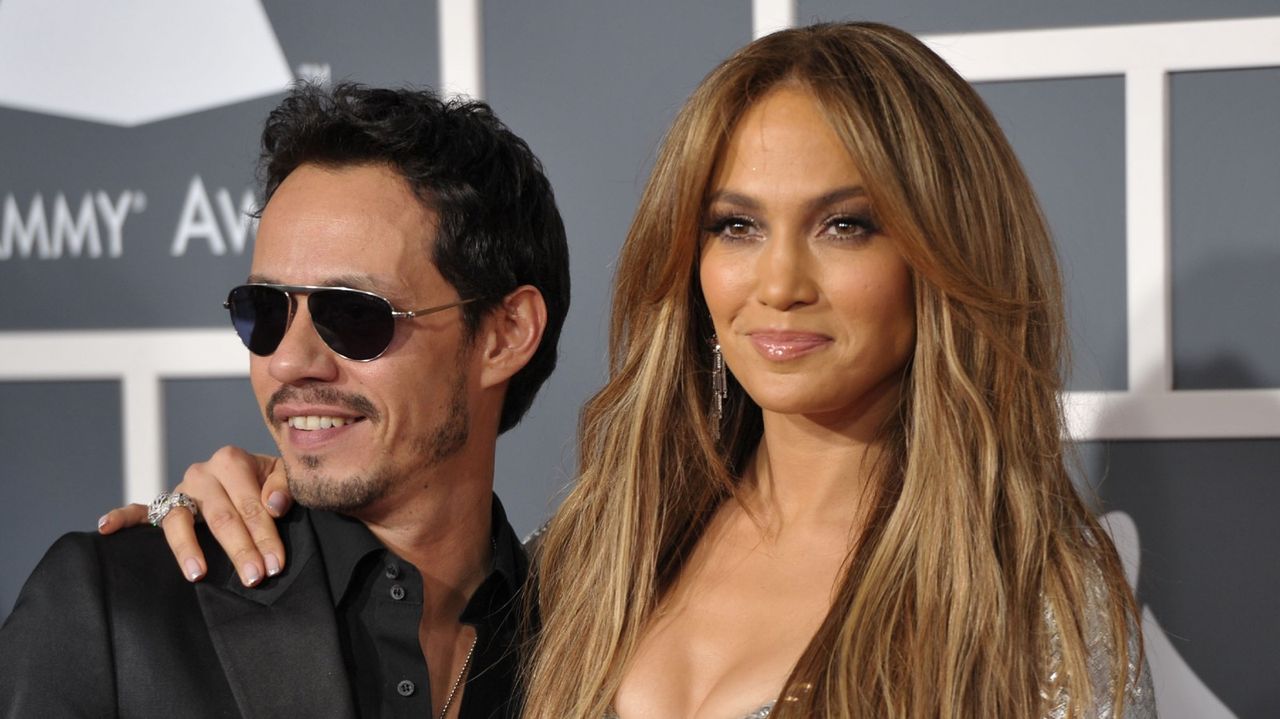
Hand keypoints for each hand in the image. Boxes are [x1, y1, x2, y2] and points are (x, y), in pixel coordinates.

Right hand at [97, 446, 292, 586]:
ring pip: (180, 520)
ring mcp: (180, 489)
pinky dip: (121, 517)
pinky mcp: (163, 504)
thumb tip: (275, 505)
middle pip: (220, 516)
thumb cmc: (269, 482)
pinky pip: (139, 511)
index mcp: (231, 460)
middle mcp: (202, 472)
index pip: (251, 503)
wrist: (252, 475)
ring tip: (197, 574)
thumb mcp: (282, 476)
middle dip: (239, 549)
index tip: (274, 564)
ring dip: (189, 548)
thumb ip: (283, 486)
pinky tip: (104, 529)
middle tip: (253, 578)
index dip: (265, 535)